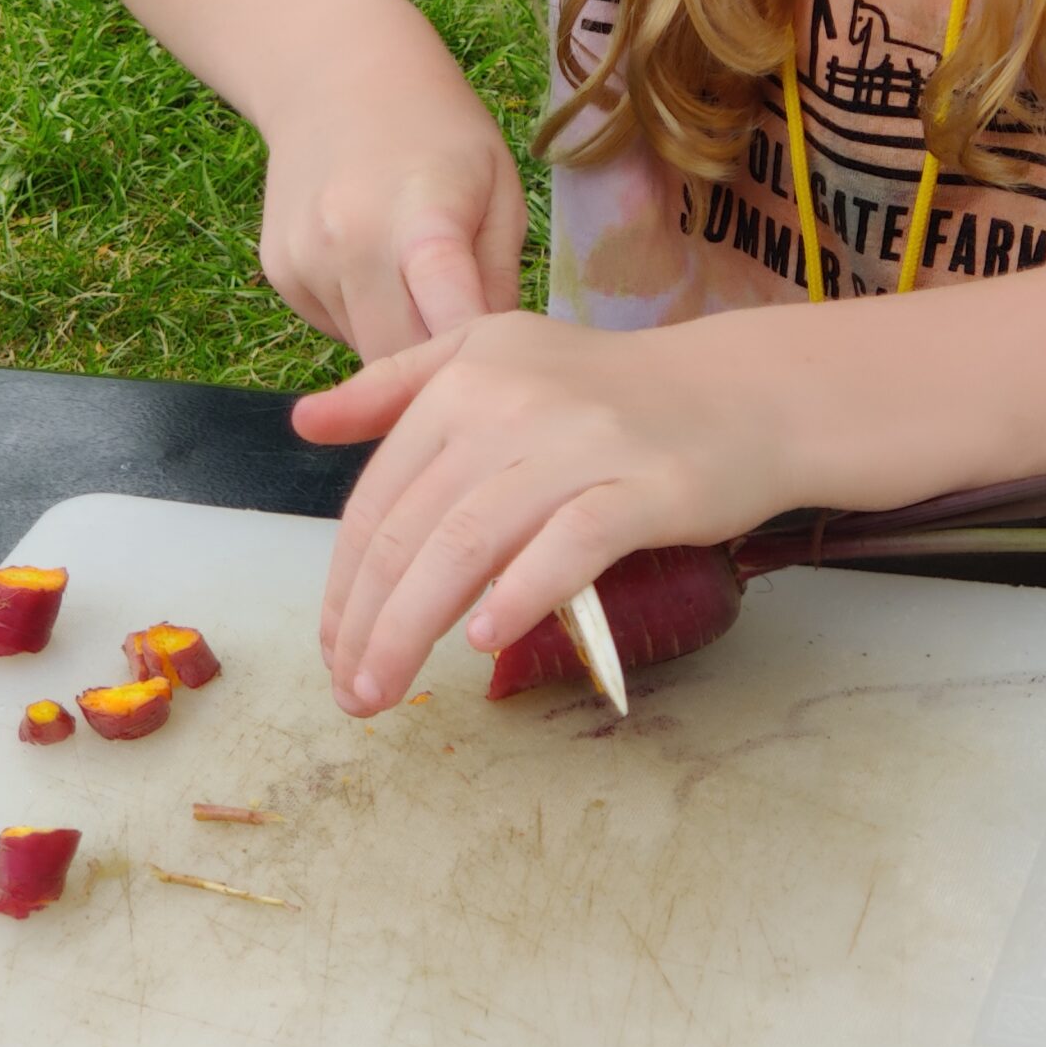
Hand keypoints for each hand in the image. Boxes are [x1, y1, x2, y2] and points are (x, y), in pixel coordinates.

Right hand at [257, 0, 528, 362]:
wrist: (333, 72)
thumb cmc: (439, 130)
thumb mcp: (500, 186)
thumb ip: (500, 277)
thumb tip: (499, 357)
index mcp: (422, 217)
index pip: (448, 317)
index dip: (475, 362)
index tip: (501, 378)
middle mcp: (351, 244)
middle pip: (398, 360)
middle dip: (437, 370)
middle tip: (472, 349)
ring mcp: (306, 261)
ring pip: (366, 351)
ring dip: (401, 341)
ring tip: (423, 282)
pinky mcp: (280, 272)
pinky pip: (335, 327)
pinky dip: (365, 318)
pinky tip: (379, 266)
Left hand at [291, 311, 816, 714]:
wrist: (742, 394)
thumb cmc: (609, 391)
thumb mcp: (494, 356)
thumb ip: (396, 387)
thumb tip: (303, 423)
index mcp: (465, 375)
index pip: (379, 495)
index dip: (343, 580)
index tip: (332, 646)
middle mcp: (511, 402)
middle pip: (411, 529)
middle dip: (366, 622)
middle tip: (350, 690)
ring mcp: (579, 443)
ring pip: (468, 544)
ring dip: (412, 628)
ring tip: (385, 689)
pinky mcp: (644, 486)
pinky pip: (567, 544)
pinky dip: (518, 593)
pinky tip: (483, 639)